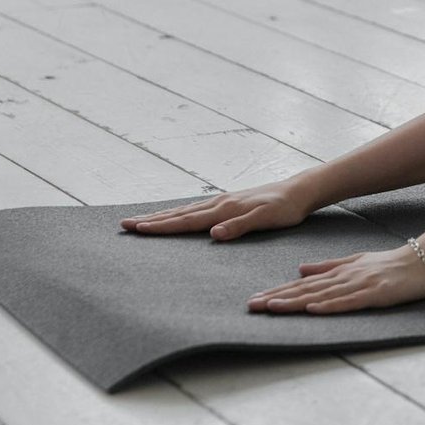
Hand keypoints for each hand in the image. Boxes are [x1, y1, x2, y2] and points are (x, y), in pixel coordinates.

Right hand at [120, 178, 317, 240]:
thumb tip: (212, 234)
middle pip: (179, 214)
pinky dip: (180, 212)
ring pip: (185, 210)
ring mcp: (223, 202)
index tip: (136, 228)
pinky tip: (176, 215)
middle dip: (152, 220)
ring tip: (141, 220)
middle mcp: (219, 204)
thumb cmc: (285, 209)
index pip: (186, 221)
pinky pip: (197, 209)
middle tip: (125, 225)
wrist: (299, 191)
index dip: (160, 226)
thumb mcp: (266, 220)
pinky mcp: (229, 202)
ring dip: (162, 215)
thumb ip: (240, 226)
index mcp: (224, 210)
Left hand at [247, 245, 424, 313]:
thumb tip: (299, 269)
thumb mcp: (357, 261)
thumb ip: (328, 266)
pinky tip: (313, 309)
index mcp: (340, 271)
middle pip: (306, 290)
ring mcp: (360, 284)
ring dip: (296, 302)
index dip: (278, 292)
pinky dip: (330, 306)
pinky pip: (349, 302)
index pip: (303, 284)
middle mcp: (345, 277)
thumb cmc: (392, 263)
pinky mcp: (375, 294)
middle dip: (278, 298)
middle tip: (252, 306)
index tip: (256, 300)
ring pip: (321, 295)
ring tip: (272, 308)